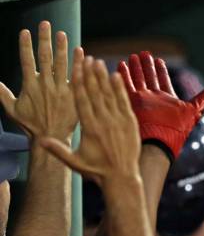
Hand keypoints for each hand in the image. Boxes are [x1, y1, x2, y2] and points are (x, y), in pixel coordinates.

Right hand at [0, 21, 80, 140]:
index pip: (26, 61)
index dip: (25, 46)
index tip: (25, 31)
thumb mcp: (12, 110)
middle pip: (45, 57)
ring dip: (62, 47)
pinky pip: (78, 76)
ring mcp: (61, 89)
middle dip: (44, 39)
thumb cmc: (31, 125)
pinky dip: (79, 63)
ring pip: (61, 64)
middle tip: (45, 24)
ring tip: (62, 33)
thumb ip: (3, 94)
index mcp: (30, 86)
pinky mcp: (74, 95)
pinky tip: (81, 51)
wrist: (51, 137)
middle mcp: (46, 85)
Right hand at [40, 56, 140, 187]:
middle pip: (95, 93)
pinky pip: (124, 102)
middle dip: (90, 74)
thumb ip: (58, 150)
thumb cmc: (96, 170)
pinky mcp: (130, 123)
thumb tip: (40, 141)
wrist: (122, 177)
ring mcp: (118, 121)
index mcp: (89, 128)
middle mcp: (104, 121)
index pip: (81, 100)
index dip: (79, 82)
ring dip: (104, 77)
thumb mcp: (74, 162)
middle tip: (86, 58)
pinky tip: (116, 75)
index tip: (75, 68)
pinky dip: (120, 88)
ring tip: (99, 62)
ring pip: (110, 94)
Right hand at [118, 51, 203, 159]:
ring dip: (135, 69)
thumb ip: (203, 99)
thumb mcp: (193, 112)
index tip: (158, 59)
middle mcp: (154, 99)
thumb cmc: (177, 131)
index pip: (163, 81)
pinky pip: (126, 87)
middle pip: (149, 79)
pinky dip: (123, 76)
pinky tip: (121, 65)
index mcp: (168, 100)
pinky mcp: (131, 103)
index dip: (161, 70)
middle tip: (143, 53)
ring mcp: (142, 101)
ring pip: (137, 81)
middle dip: (146, 66)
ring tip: (132, 57)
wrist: (159, 144)